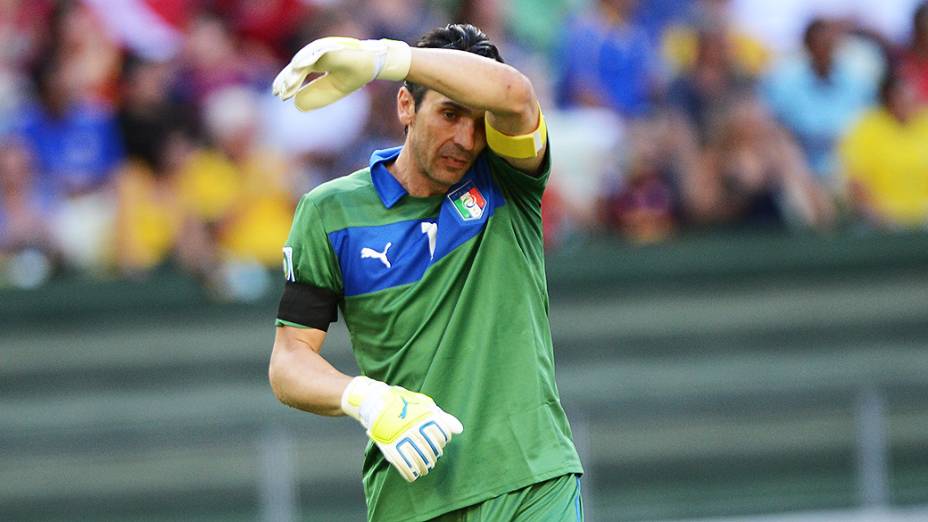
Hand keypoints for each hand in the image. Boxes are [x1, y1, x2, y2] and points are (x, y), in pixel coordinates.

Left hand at [272, 37, 410, 110]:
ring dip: (293, 74)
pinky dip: (304, 60)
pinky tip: (296, 69)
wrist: (371, 65)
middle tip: (278, 93)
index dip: (289, 83)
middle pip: (296, 67)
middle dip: (286, 80)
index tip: (280, 96)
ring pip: (302, 61)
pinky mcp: (329, 47)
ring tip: (286, 87)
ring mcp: (322, 49)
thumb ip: (316, 95)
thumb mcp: (332, 89)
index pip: (298, 73)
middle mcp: (316, 55)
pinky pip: (314, 53)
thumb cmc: (354, 75)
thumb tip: (296, 105)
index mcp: (316, 63)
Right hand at [341, 376, 462, 481]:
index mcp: (425, 417)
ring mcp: (403, 439)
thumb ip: (443, 418)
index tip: (439, 442)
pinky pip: (405, 467)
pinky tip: (413, 475)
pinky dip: (411, 474)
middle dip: (434, 456)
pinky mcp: (391, 448)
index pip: (443, 435)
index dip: (442, 440)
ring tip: (424, 468)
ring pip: (421, 461)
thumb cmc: (404, 404)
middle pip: (433, 450)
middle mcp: (416, 429)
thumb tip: (459, 429)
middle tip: (431, 458)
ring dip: (425, 467)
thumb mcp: (425, 405)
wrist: (377, 402)